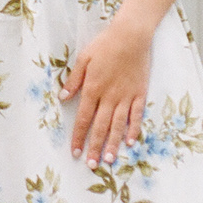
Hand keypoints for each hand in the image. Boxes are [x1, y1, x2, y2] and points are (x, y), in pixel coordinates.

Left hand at [62, 18, 152, 167]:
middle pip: (100, 127)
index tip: (75, 151)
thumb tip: (63, 97)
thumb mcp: (83, 58)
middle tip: (90, 165)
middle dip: (94, 147)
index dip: (78, 136)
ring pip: (118, 126)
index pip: (83, 118)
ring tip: (107, 160)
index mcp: (92, 88)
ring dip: (112, 144)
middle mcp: (109, 97)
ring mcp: (126, 97)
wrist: (131, 36)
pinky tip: (130, 143)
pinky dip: (134, 130)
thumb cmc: (105, 45)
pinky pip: (136, 116)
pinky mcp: (139, 94)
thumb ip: (74, 80)